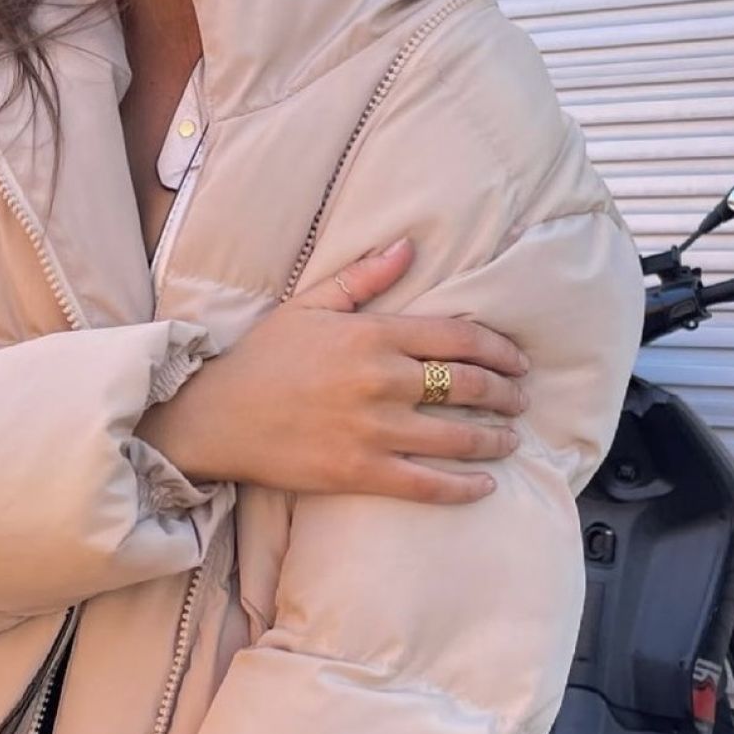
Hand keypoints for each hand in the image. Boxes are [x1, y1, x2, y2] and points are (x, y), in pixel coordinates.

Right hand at [137, 238, 528, 503]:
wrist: (213, 417)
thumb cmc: (260, 359)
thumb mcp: (309, 306)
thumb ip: (364, 278)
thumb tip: (408, 246)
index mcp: (372, 335)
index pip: (458, 338)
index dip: (498, 349)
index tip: (517, 360)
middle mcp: (381, 381)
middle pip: (467, 385)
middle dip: (505, 393)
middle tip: (521, 400)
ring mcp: (372, 430)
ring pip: (456, 435)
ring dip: (494, 438)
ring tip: (510, 440)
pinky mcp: (359, 472)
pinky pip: (426, 483)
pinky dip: (462, 486)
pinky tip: (485, 485)